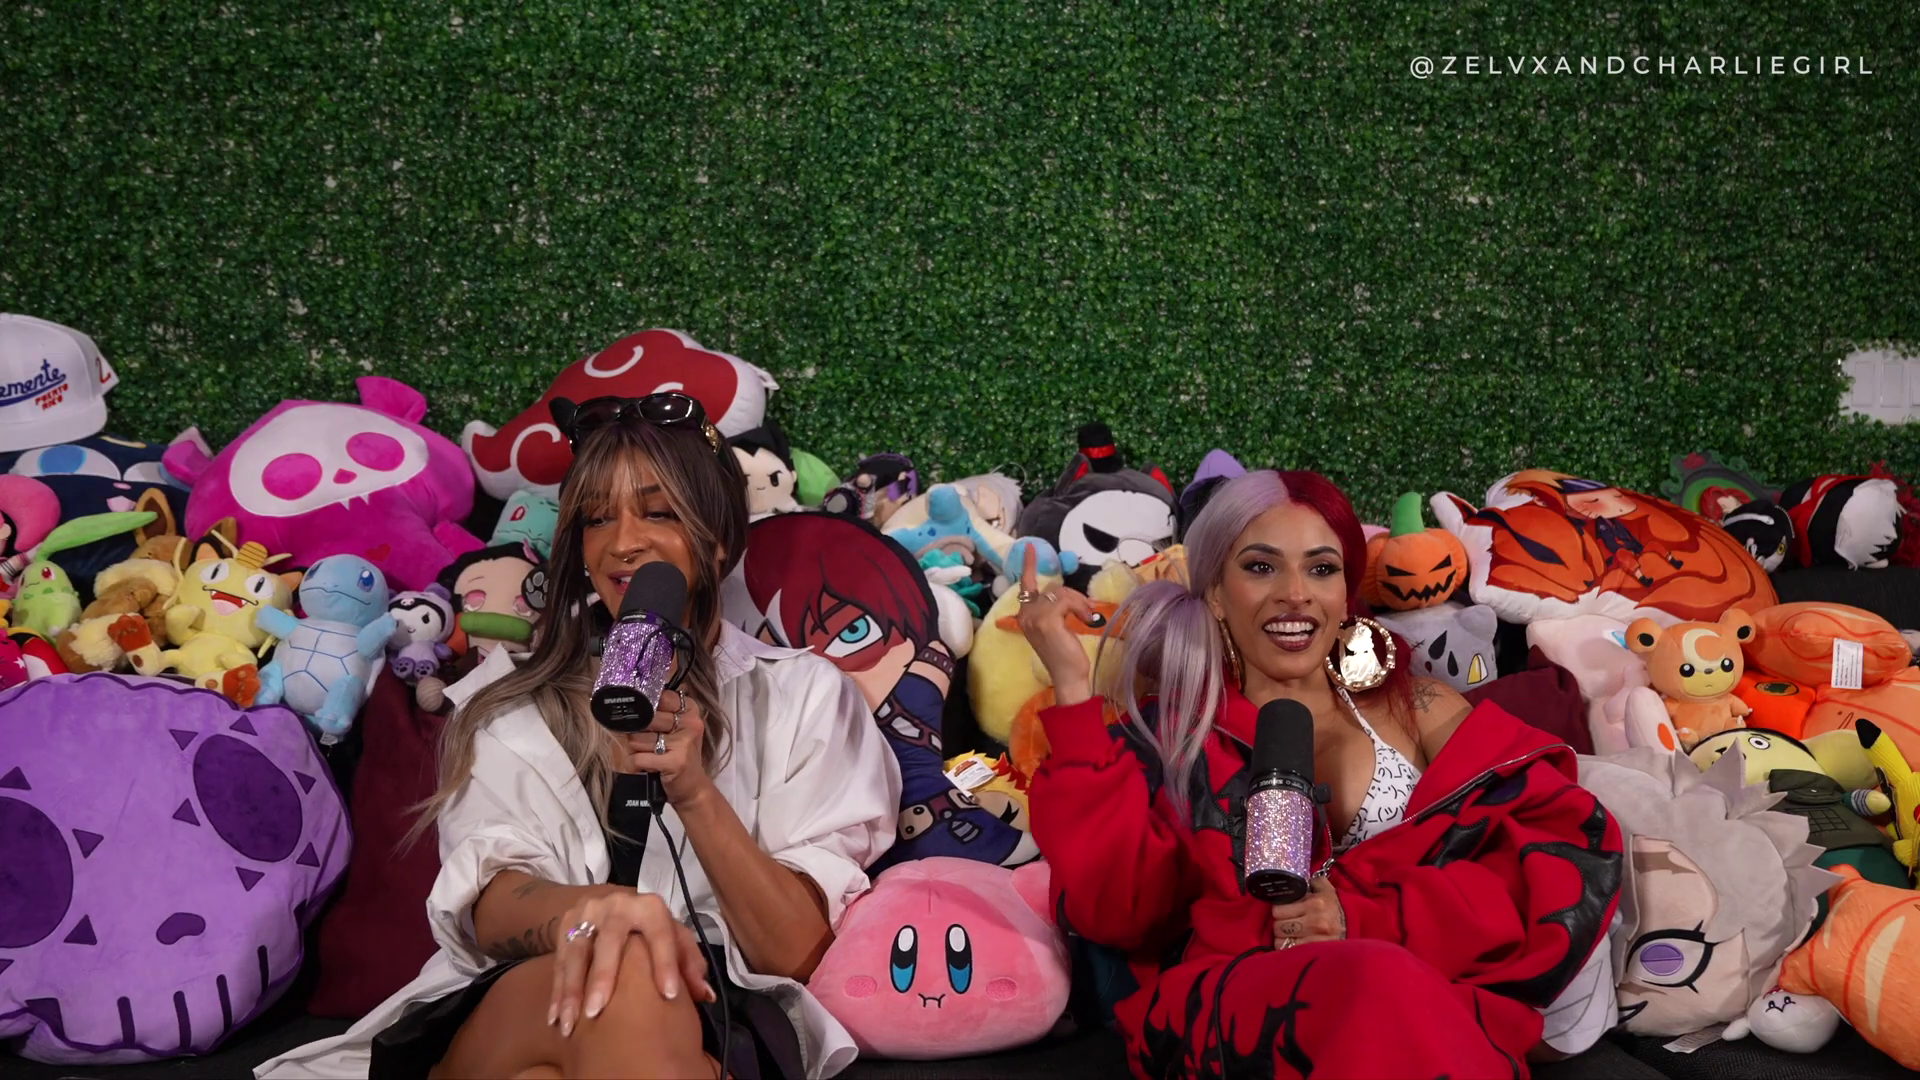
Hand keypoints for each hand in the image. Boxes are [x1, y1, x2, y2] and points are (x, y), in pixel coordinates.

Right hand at [549, 890, 717, 1036]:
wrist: (608, 901)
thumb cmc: (647, 927)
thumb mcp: (672, 936)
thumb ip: (689, 963)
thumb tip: (704, 994)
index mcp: (650, 908)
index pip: (661, 934)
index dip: (666, 964)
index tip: (669, 995)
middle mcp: (617, 906)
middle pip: (609, 941)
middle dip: (602, 976)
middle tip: (597, 1010)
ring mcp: (587, 914)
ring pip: (577, 952)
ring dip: (571, 990)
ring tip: (570, 1023)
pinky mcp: (565, 925)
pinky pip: (559, 961)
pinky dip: (557, 992)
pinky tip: (556, 1018)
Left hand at [621, 688, 713, 808]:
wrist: (692, 787)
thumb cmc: (678, 754)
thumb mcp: (675, 728)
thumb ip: (658, 712)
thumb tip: (628, 701)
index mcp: (689, 709)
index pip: (659, 697)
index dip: (645, 706)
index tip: (643, 716)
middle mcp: (690, 723)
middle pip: (645, 718)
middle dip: (638, 732)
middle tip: (646, 743)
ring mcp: (683, 742)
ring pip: (637, 738)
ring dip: (636, 750)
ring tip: (648, 755)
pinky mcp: (675, 762)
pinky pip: (639, 758)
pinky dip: (637, 764)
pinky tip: (647, 766)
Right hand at [1013, 544, 1097, 702]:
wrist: (1068, 676)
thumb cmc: (1064, 654)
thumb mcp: (1055, 627)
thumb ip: (1052, 609)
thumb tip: (1063, 592)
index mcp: (1025, 616)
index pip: (1025, 585)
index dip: (1028, 565)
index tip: (1029, 547)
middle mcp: (1025, 614)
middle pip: (1052, 587)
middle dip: (1072, 596)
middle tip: (1085, 612)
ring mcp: (1034, 617)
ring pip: (1061, 592)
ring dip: (1079, 603)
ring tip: (1086, 618)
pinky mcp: (1047, 620)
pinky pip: (1066, 600)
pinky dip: (1080, 608)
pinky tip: (1085, 621)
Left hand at [1270, 875, 1345, 947]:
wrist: (1358, 926)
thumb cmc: (1338, 908)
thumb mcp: (1327, 890)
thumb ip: (1312, 882)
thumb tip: (1297, 878)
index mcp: (1313, 904)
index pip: (1278, 910)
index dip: (1278, 910)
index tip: (1283, 911)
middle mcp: (1313, 922)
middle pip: (1278, 927)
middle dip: (1279, 925)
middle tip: (1285, 923)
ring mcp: (1314, 940)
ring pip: (1281, 942)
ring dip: (1282, 939)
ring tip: (1289, 935)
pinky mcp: (1315, 952)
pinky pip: (1290, 952)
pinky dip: (1288, 949)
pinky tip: (1294, 944)